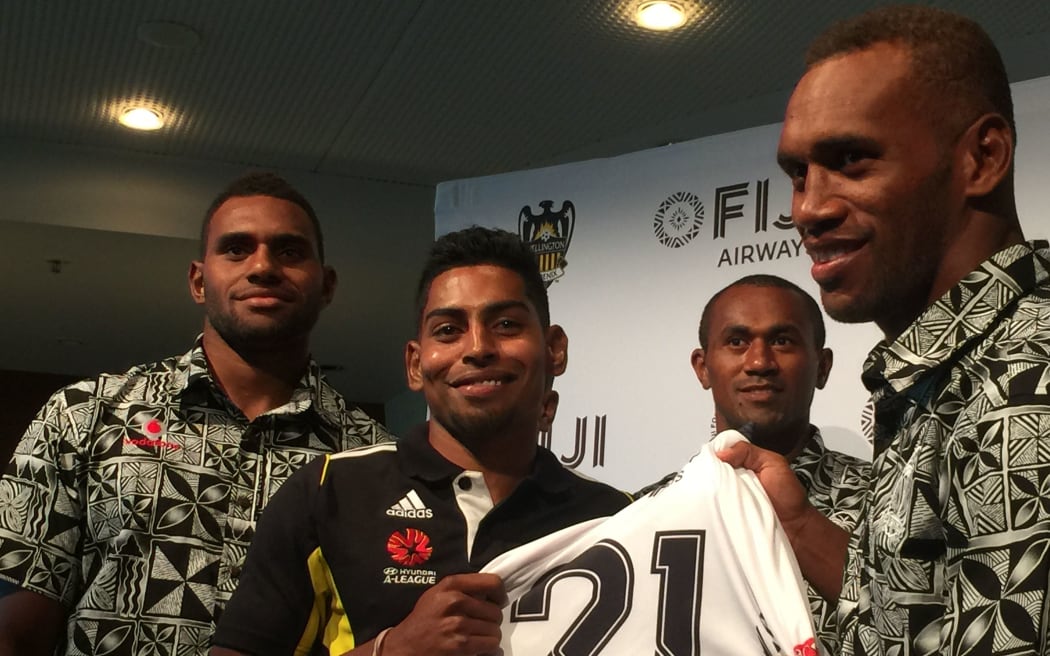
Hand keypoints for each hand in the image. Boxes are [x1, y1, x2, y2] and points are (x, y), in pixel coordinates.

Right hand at [382, 573, 505, 655]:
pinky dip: (488, 649)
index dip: (500, 594)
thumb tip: (493, 593)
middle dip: (492, 621)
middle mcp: (454, 602)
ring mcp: (457, 624)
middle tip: (481, 625)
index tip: (498, 602)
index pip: (492, 582)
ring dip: (489, 636)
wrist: (404, 646)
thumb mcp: (437, 594)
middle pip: (495, 611)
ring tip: (476, 637)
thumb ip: (462, 589)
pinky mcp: (460, 646)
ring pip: (495, 630)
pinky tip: (477, 648)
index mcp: (450, 585)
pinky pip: (491, 646)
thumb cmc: (423, 620)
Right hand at [718, 440, 848, 600]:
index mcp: (740, 464)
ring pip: (708, 490)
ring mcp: (726, 499)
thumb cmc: (788, 496)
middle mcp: (730, 480)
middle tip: (712, 477)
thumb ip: (747, 451)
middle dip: (708, 473)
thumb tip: (719, 452)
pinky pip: (712, 509)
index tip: (710, 459)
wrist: (795, 527)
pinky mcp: (724, 516)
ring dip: (710, 491)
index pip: (717, 454)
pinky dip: (712, 507)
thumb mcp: (773, 462)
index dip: (712, 455)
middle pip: (709, 471)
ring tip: (714, 493)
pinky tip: (712, 505)